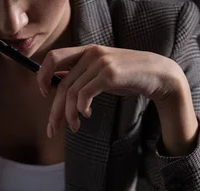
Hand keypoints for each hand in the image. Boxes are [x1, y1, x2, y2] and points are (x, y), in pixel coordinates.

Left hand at [37, 45, 187, 136]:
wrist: (156, 75)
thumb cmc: (127, 77)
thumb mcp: (100, 74)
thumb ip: (81, 77)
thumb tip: (57, 86)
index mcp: (86, 51)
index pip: (53, 58)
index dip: (42, 75)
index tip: (43, 94)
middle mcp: (91, 54)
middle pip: (62, 85)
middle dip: (55, 111)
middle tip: (52, 130)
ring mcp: (100, 63)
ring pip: (72, 93)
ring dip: (69, 115)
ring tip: (74, 127)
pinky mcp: (109, 74)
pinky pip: (85, 94)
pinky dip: (81, 109)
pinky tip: (86, 116)